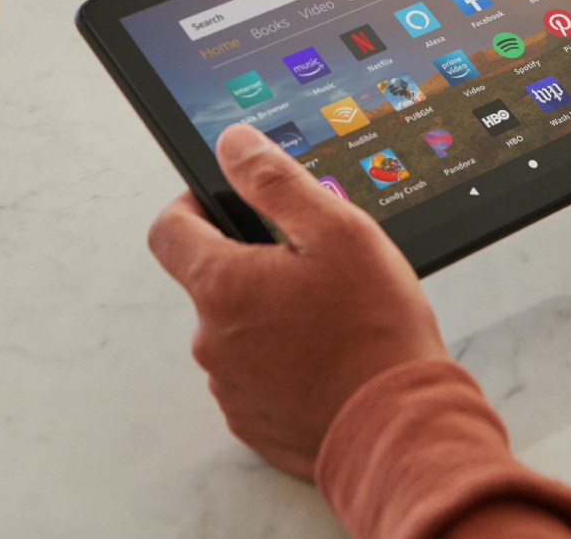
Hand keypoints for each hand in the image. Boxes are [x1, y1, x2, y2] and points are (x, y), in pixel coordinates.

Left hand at [149, 122, 450, 478]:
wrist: (401, 427)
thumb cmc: (375, 331)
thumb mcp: (337, 231)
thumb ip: (276, 180)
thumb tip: (233, 143)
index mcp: (222, 286)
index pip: (169, 228)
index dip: (195, 205)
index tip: (230, 204)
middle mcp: (212, 341)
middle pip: (211, 281)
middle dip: (254, 266)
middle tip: (315, 268)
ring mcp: (230, 387)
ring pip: (236, 331)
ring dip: (270, 318)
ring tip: (332, 319)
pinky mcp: (253, 422)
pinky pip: (255, 377)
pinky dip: (284, 363)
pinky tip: (329, 359)